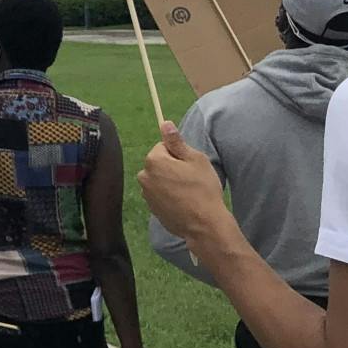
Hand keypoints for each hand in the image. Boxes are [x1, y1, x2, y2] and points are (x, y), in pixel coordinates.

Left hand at [138, 124, 227, 243]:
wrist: (204, 224)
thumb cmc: (203, 188)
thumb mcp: (195, 160)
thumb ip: (176, 141)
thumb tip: (164, 123)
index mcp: (153, 161)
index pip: (162, 147)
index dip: (177, 154)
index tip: (189, 165)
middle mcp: (144, 176)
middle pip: (158, 164)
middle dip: (171, 168)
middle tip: (190, 178)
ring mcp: (146, 194)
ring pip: (158, 179)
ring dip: (169, 182)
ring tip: (188, 192)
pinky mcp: (151, 208)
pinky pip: (159, 194)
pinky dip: (168, 196)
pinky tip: (183, 203)